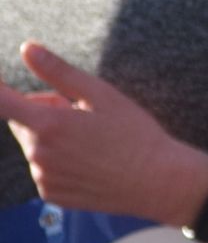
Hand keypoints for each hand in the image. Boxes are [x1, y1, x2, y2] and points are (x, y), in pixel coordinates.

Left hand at [0, 43, 207, 224]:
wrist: (158, 181)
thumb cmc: (135, 134)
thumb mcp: (103, 95)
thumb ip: (59, 72)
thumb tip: (27, 48)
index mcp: (49, 124)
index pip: (2, 102)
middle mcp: (38, 154)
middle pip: (23, 122)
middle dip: (44, 114)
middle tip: (84, 116)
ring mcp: (43, 177)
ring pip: (35, 148)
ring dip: (52, 140)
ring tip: (93, 144)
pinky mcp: (51, 194)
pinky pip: (44, 170)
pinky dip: (59, 164)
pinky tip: (90, 164)